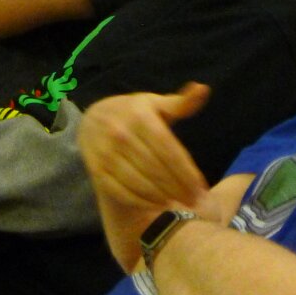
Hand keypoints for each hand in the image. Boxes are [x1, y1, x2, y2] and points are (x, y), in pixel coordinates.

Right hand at [79, 82, 212, 213]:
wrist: (92, 119)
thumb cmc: (133, 113)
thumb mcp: (156, 104)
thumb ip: (181, 102)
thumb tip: (203, 89)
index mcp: (139, 116)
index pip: (169, 150)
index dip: (186, 172)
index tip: (202, 189)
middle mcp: (120, 133)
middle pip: (155, 169)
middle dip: (177, 188)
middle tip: (194, 202)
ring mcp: (105, 152)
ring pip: (138, 182)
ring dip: (160, 197)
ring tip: (177, 205)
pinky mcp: (95, 168)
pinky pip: (119, 190)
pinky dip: (139, 200)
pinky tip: (154, 204)